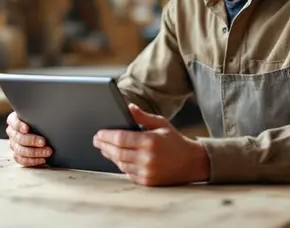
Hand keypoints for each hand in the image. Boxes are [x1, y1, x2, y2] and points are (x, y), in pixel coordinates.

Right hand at [6, 111, 52, 166]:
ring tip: (47, 152)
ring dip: (34, 153)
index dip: (19, 125)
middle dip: (32, 141)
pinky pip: (21, 160)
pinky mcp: (18, 154)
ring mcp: (14, 144)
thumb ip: (41, 110)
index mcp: (14, 120)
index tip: (27, 128)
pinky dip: (32, 161)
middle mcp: (12, 132)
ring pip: (20, 150)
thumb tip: (51, 105)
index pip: (13, 122)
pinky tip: (42, 159)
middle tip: (44, 142)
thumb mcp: (39, 113)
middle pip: (18, 138)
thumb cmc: (40, 119)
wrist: (41, 130)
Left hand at [93, 103, 209, 185]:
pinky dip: (121, 165)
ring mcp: (147, 172)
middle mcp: (148, 158)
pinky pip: (128, 173)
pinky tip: (117, 158)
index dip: (106, 136)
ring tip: (104, 148)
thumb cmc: (175, 141)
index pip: (121, 138)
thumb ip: (143, 116)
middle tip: (97, 141)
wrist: (192, 162)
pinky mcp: (148, 182)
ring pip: (121, 163)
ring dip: (110, 155)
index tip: (99, 133)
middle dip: (104, 146)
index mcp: (150, 141)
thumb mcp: (161, 123)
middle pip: (117, 152)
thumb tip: (128, 107)